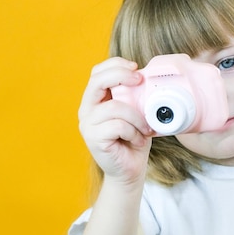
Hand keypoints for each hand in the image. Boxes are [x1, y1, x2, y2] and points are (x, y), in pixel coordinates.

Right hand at [77, 57, 152, 182]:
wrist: (130, 170)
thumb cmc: (135, 139)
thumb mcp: (137, 112)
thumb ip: (135, 96)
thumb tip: (146, 77)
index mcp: (95, 99)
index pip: (98, 72)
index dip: (115, 64)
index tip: (136, 68)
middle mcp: (87, 109)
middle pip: (97, 81)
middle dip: (121, 76)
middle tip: (140, 80)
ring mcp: (87, 124)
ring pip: (114, 107)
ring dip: (137, 117)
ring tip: (146, 129)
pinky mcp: (92, 138)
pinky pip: (118, 126)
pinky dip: (134, 132)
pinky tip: (137, 140)